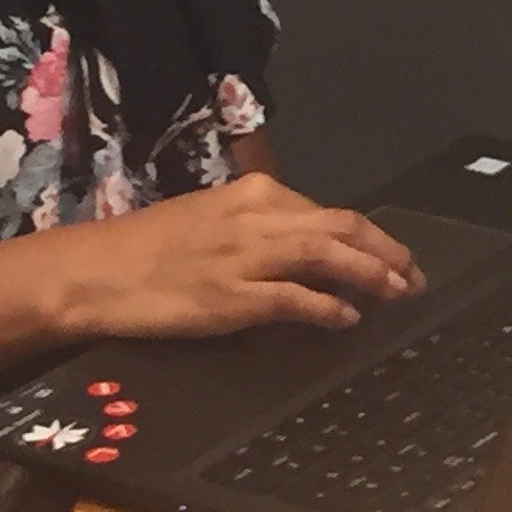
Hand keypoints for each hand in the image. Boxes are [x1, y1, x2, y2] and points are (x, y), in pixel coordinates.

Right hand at [38, 173, 426, 337]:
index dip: (369, 235)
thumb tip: (305, 247)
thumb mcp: (213, 219)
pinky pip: (296, 299)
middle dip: (386, 252)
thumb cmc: (148, 247)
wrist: (97, 271)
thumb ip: (259, 227)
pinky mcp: (234, 296)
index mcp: (255, 193)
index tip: (392, 254)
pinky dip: (328, 307)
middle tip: (414, 275)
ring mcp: (248, 257)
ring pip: (329, 257)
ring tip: (398, 293)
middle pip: (343, 228)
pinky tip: (347, 318)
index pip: (329, 211)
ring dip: (372, 275)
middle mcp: (259, 217)